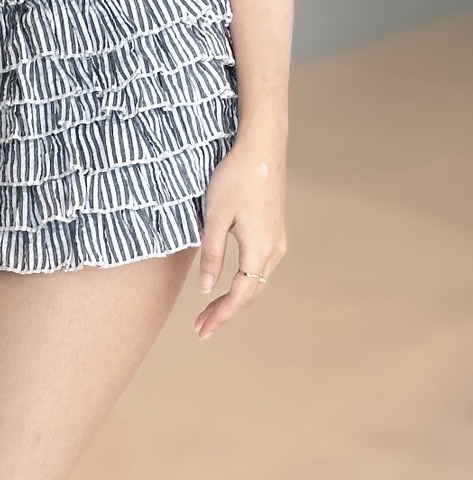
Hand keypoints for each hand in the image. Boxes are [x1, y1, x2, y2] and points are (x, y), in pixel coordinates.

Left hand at [193, 131, 287, 339]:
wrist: (261, 147)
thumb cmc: (235, 178)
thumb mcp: (215, 216)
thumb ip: (212, 255)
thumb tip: (207, 290)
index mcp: (259, 250)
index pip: (240, 295)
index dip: (221, 315)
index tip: (202, 331)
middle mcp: (274, 250)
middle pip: (251, 293)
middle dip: (226, 312)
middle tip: (201, 327)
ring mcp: (278, 240)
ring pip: (257, 281)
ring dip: (235, 297)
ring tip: (210, 310)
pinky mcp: (276, 229)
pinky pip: (260, 266)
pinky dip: (244, 281)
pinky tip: (229, 282)